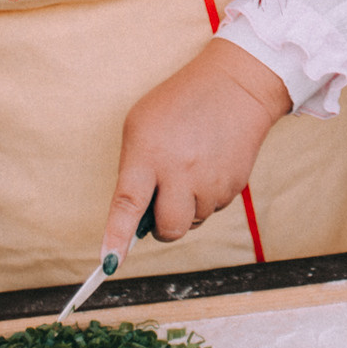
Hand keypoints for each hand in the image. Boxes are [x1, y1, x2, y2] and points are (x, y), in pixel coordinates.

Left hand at [103, 40, 291, 257]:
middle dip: (161, 227)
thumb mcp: (141, 125)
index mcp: (149, 154)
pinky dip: (207, 195)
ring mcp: (210, 181)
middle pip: (168, 229)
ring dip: (187, 206)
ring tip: (191, 168)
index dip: (117, 237)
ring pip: (193, 220)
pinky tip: (209, 164)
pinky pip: (214, 208)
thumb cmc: (180, 103)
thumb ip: (134, 169)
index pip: (129, 205)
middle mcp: (180, 171)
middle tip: (161, 204)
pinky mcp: (234, 186)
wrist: (236, 86)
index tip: (110, 261)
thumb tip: (136, 216)